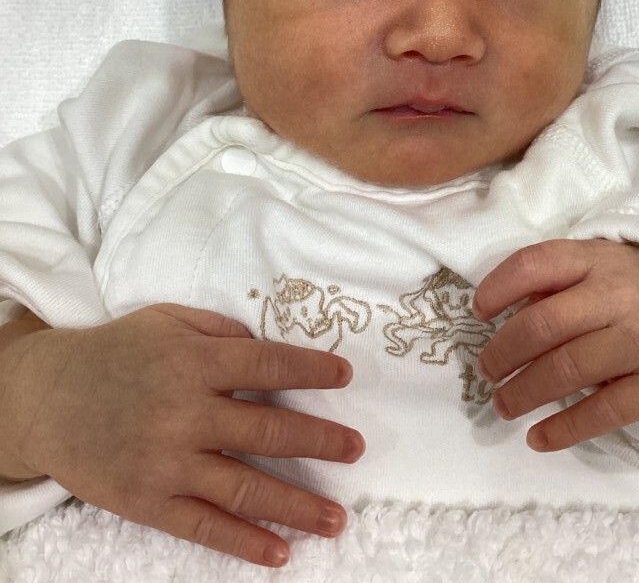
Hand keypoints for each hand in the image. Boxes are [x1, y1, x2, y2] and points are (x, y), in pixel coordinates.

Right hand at [5, 304, 363, 566]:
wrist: (47, 398)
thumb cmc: (115, 352)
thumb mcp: (167, 321)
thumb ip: (219, 331)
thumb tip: (266, 345)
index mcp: (194, 361)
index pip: (269, 362)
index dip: (312, 368)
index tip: (346, 374)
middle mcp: (186, 412)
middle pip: (269, 428)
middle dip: (320, 439)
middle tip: (356, 448)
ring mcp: (167, 462)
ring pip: (246, 486)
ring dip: (298, 505)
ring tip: (337, 518)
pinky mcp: (148, 502)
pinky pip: (205, 527)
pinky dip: (245, 543)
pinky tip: (280, 553)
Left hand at [473, 238, 638, 453]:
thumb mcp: (605, 264)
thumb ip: (560, 281)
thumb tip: (506, 313)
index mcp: (597, 260)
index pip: (535, 264)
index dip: (498, 287)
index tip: (478, 311)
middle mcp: (618, 297)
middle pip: (543, 324)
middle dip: (503, 352)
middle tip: (486, 370)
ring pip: (566, 370)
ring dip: (523, 392)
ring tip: (502, 403)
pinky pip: (601, 413)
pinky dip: (563, 429)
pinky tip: (537, 437)